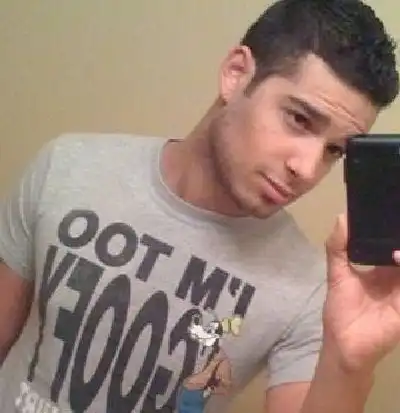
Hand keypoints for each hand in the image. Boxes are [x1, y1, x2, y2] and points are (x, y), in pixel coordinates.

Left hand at [322, 214, 399, 373]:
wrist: (345, 344)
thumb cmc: (341, 309)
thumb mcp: (337, 274)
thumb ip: (337, 248)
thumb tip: (341, 217)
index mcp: (382, 269)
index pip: (393, 244)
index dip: (393, 229)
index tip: (393, 207)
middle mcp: (397, 277)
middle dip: (399, 235)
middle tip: (397, 214)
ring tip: (395, 240)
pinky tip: (398, 257)